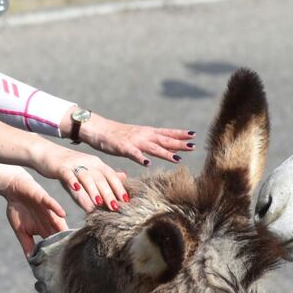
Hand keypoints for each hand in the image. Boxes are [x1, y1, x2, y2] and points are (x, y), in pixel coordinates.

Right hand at [1, 177, 68, 256]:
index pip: (54, 243)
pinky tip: (63, 214)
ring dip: (64, 228)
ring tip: (71, 238)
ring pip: (58, 220)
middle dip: (65, 243)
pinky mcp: (43, 198)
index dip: (58, 252)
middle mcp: (49, 221)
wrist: (12, 189)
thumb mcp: (20, 230)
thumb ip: (26, 244)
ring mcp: (48, 210)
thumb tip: (31, 260)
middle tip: (72, 254)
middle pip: (60, 233)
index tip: (65, 263)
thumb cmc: (18, 210)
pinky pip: (51, 203)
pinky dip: (56, 208)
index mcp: (44, 230)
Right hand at [35, 145, 127, 212]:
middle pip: (101, 178)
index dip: (119, 188)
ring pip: (86, 177)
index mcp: (97, 164)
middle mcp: (88, 162)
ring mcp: (74, 164)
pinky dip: (72, 181)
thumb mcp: (89, 169)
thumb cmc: (70, 165)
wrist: (45, 152)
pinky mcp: (61, 167)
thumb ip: (104, 175)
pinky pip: (68, 174)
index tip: (126, 201)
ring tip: (98, 203)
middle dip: (109, 193)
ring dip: (93, 190)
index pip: (111, 176)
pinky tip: (76, 188)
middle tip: (115, 207)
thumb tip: (124, 178)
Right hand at [79, 115, 197, 167]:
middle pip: (164, 140)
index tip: (193, 135)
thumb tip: (171, 150)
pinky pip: (133, 154)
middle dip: (179, 143)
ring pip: (153, 148)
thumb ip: (154, 144)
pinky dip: (141, 158)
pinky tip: (148, 163)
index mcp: (147, 133)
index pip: (167, 133)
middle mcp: (143, 135)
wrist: (99, 129)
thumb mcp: (139, 138)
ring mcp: (134, 141)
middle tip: (193, 146)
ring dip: (165, 153)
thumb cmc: (118, 136)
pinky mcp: (123, 147)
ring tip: (178, 159)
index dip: (180, 134)